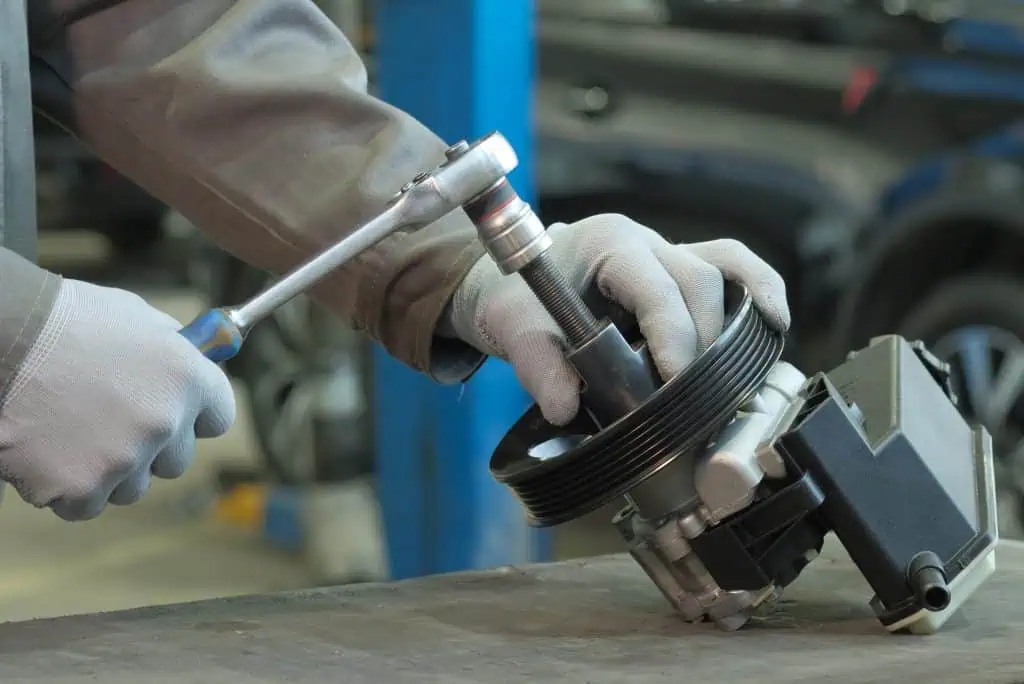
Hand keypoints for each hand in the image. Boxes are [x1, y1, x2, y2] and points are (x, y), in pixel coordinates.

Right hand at [0, 279, 235, 519]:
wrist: (2, 337)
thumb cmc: (65, 320)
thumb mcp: (136, 319)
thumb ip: (172, 349)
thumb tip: (195, 361)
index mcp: (187, 379)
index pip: (219, 418)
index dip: (195, 416)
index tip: (177, 413)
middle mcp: (164, 423)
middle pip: (176, 460)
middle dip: (150, 446)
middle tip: (110, 419)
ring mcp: (123, 460)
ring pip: (131, 487)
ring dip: (109, 470)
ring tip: (73, 429)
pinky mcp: (78, 488)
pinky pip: (85, 504)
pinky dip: (67, 487)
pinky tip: (49, 451)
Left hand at [448, 214, 789, 425]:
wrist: (506, 280)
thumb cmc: (510, 295)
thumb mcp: (510, 325)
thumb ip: (534, 362)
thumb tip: (564, 405)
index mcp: (608, 244)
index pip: (658, 286)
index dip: (676, 336)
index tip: (675, 384)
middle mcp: (646, 243)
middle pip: (702, 280)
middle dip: (703, 342)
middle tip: (692, 399)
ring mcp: (668, 255)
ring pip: (728, 267)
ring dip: (746, 313)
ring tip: (753, 366)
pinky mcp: (677, 276)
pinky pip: (731, 271)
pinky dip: (756, 293)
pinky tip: (773, 326)